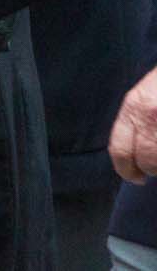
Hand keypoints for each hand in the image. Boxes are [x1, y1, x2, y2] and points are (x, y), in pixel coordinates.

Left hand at [113, 65, 156, 182]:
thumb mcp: (143, 96)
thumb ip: (136, 121)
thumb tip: (132, 155)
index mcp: (135, 107)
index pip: (120, 149)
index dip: (125, 170)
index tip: (133, 177)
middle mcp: (151, 117)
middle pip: (147, 162)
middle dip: (150, 170)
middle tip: (152, 170)